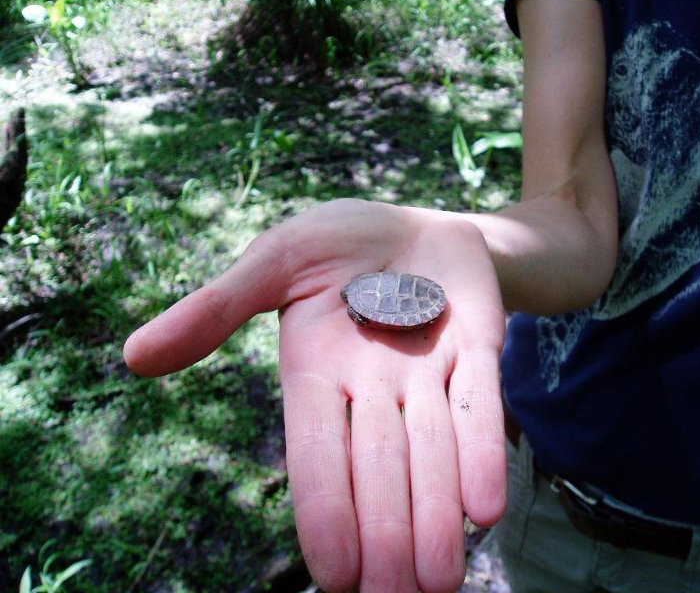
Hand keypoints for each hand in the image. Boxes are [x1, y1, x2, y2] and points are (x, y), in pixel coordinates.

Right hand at [123, 199, 506, 591]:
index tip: (335, 576)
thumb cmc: (336, 242)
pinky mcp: (478, 349)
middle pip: (380, 466)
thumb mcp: (274, 262)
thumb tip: (134, 357)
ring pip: (432, 449)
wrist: (413, 222)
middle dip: (388, 531)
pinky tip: (485, 509)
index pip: (317, 450)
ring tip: (441, 580)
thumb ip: (216, 308)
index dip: (325, 509)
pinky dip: (482, 451)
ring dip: (436, 513)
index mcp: (317, 370)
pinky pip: (480, 403)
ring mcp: (430, 368)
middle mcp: (374, 384)